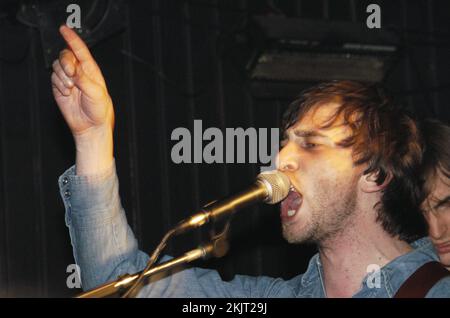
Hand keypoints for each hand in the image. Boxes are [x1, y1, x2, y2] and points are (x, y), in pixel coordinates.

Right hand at [52, 25, 113, 174]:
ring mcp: (69, 79)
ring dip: (62, 76)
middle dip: (66, 62)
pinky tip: (66, 93)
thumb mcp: (96, 92)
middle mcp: (79, 72)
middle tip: (71, 74)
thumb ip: (84, 78)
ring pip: (57, 67)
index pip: (80, 50)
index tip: (64, 29)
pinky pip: (53, 78)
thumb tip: (73, 68)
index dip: (72, 39)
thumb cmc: (100, 109)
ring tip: (71, 89)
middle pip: (65, 56)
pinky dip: (58, 85)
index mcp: (91, 70)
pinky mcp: (60, 88)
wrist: (91, 126)